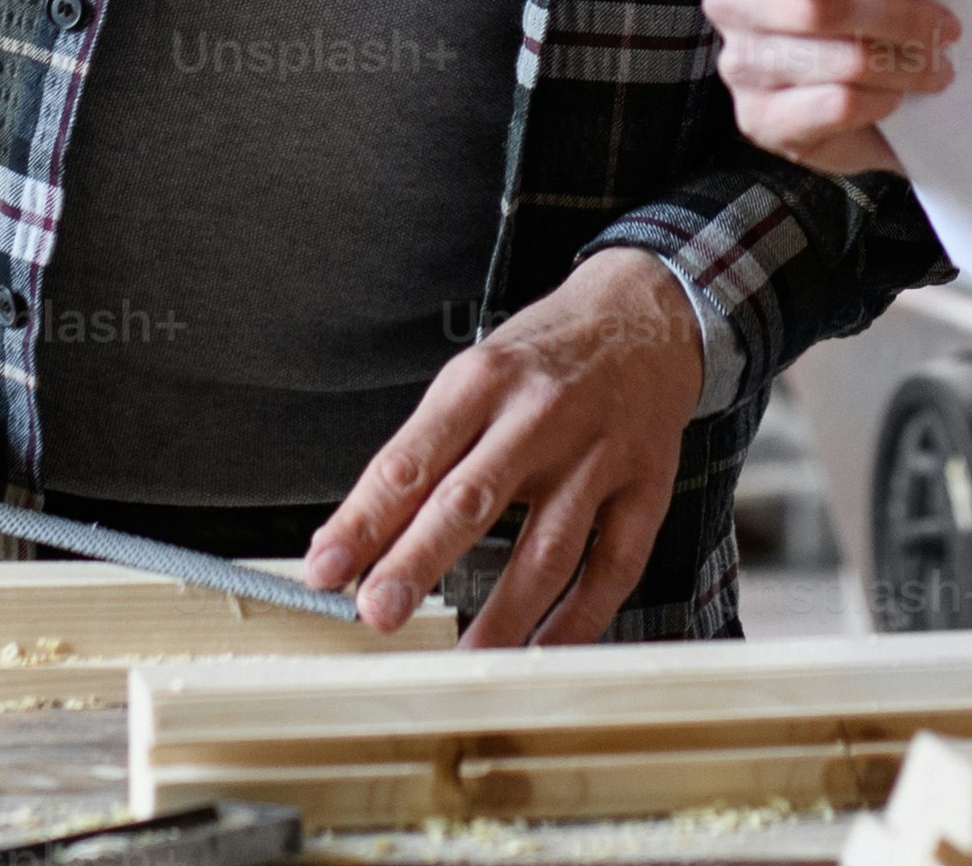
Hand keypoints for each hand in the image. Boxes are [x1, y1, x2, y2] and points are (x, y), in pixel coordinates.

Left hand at [303, 249, 700, 645]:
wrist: (644, 315)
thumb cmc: (544, 358)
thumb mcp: (473, 380)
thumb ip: (423, 456)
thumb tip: (359, 539)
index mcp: (482, 382)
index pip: (411, 460)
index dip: (364, 520)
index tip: (326, 568)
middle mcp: (540, 416)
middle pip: (472, 500)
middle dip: (418, 561)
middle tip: (378, 612)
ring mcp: (599, 455)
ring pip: (547, 547)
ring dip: (503, 613)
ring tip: (464, 657)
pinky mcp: (646, 487)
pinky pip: (613, 566)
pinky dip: (580, 618)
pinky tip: (546, 648)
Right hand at [702, 0, 959, 179]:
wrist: (826, 83)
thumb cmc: (849, 2)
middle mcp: (732, 1)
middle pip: (820, 4)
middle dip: (899, 16)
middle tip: (948, 27)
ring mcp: (740, 64)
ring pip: (839, 61)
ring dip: (904, 65)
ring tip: (939, 66)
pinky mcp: (759, 118)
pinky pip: (834, 107)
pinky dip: (880, 100)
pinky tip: (899, 95)